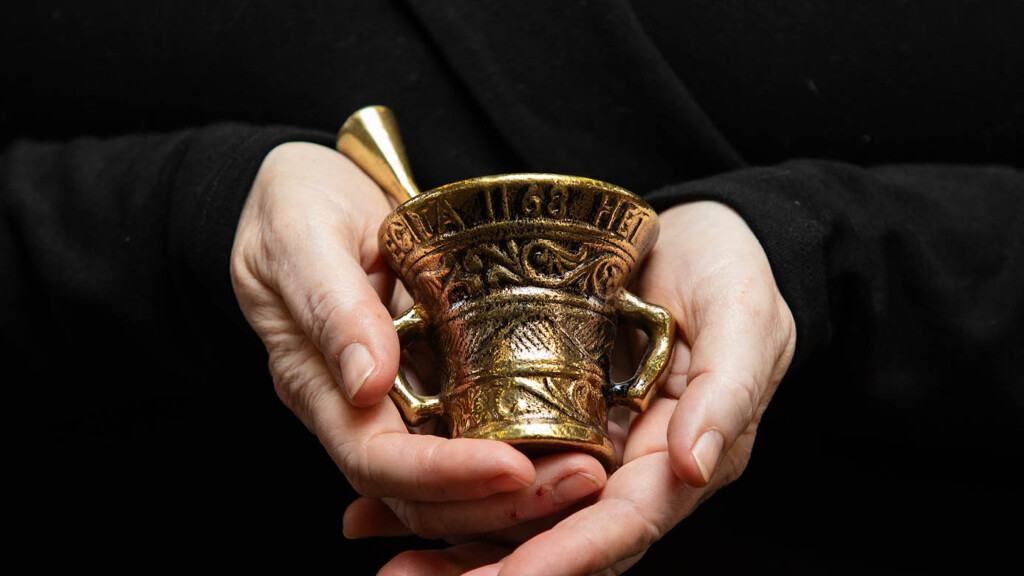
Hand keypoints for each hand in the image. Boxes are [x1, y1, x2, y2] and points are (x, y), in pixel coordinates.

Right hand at [230, 141, 603, 534]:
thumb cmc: (296, 202)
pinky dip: (526, 448)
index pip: (378, 462)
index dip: (443, 476)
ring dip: (522, 490)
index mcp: (318, 383)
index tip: (512, 467)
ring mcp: (402, 400)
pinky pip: (478, 435)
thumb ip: (330, 305)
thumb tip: (366, 384)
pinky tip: (576, 441)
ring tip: (590, 470)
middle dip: (500, 502)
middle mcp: (361, 409)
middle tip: (581, 479)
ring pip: (456, 481)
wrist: (316, 187)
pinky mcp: (437, 381)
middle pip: (424, 494)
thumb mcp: (300, 234)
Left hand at [371, 201, 796, 574]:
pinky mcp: (548, 417)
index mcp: (678, 458)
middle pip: (560, 537)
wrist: (693, 237)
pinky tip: (382, 508)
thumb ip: (728, 392)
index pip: (621, 525)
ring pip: (520, 514)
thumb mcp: (743, 318)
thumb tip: (693, 468)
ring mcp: (583, 445)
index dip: (565, 556)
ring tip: (392, 564)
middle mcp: (626, 468)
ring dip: (458, 544)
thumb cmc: (731, 271)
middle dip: (494, 569)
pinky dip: (447, 491)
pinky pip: (498, 466)